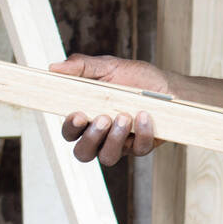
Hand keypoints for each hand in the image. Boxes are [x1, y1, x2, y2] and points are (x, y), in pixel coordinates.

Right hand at [48, 54, 168, 163]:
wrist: (168, 85)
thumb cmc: (135, 78)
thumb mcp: (108, 66)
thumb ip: (82, 67)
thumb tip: (54, 67)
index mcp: (87, 117)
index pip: (69, 132)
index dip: (70, 128)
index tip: (77, 114)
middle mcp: (101, 135)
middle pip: (83, 153)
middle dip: (90, 139)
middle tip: (103, 118)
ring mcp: (121, 143)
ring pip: (108, 157)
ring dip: (114, 139)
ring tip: (124, 117)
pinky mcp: (141, 145)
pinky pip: (138, 149)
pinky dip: (141, 133)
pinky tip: (144, 116)